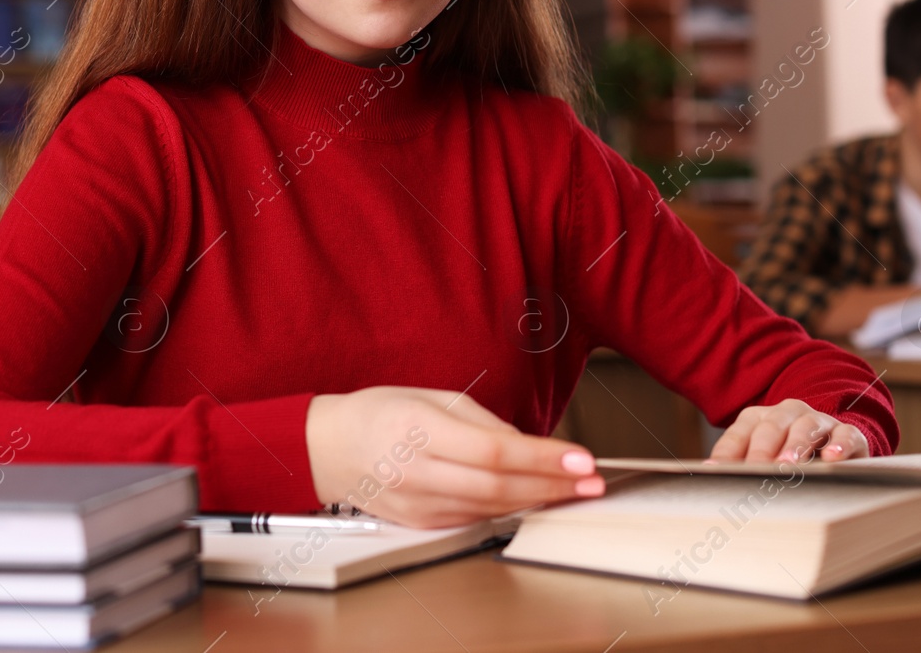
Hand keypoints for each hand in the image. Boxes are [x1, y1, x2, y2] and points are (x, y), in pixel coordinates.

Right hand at [305, 386, 602, 527]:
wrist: (328, 448)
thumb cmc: (381, 413)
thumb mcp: (432, 397)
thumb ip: (483, 422)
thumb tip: (530, 445)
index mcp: (419, 430)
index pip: (495, 451)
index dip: (544, 458)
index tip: (582, 459)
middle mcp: (417, 472)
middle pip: (498, 485)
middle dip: (552, 485)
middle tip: (591, 482)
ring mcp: (418, 504)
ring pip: (490, 507)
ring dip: (538, 500)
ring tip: (573, 491)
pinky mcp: (420, 524)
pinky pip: (473, 519)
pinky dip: (507, 509)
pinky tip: (532, 499)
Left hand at [707, 398, 867, 463]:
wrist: (833, 442)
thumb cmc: (786, 455)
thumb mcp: (761, 457)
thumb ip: (738, 465)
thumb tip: (711, 478)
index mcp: (759, 418)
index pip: (739, 434)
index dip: (728, 453)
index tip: (717, 473)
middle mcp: (787, 413)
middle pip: (771, 426)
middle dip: (762, 450)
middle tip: (756, 471)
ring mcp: (819, 421)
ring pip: (806, 427)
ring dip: (796, 445)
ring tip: (788, 465)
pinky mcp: (848, 433)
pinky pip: (845, 435)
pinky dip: (840, 445)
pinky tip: (832, 459)